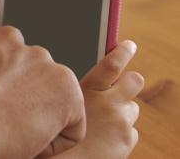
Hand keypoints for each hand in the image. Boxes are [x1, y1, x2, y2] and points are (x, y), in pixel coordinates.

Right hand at [52, 41, 142, 158]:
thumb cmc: (51, 134)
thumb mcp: (57, 104)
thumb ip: (73, 90)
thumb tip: (86, 81)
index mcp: (86, 89)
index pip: (111, 64)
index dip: (122, 51)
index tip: (129, 45)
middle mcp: (107, 102)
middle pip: (134, 80)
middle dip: (130, 81)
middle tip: (123, 85)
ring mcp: (120, 121)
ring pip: (132, 108)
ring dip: (121, 112)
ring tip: (102, 123)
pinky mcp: (128, 138)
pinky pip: (131, 130)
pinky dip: (121, 133)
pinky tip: (105, 139)